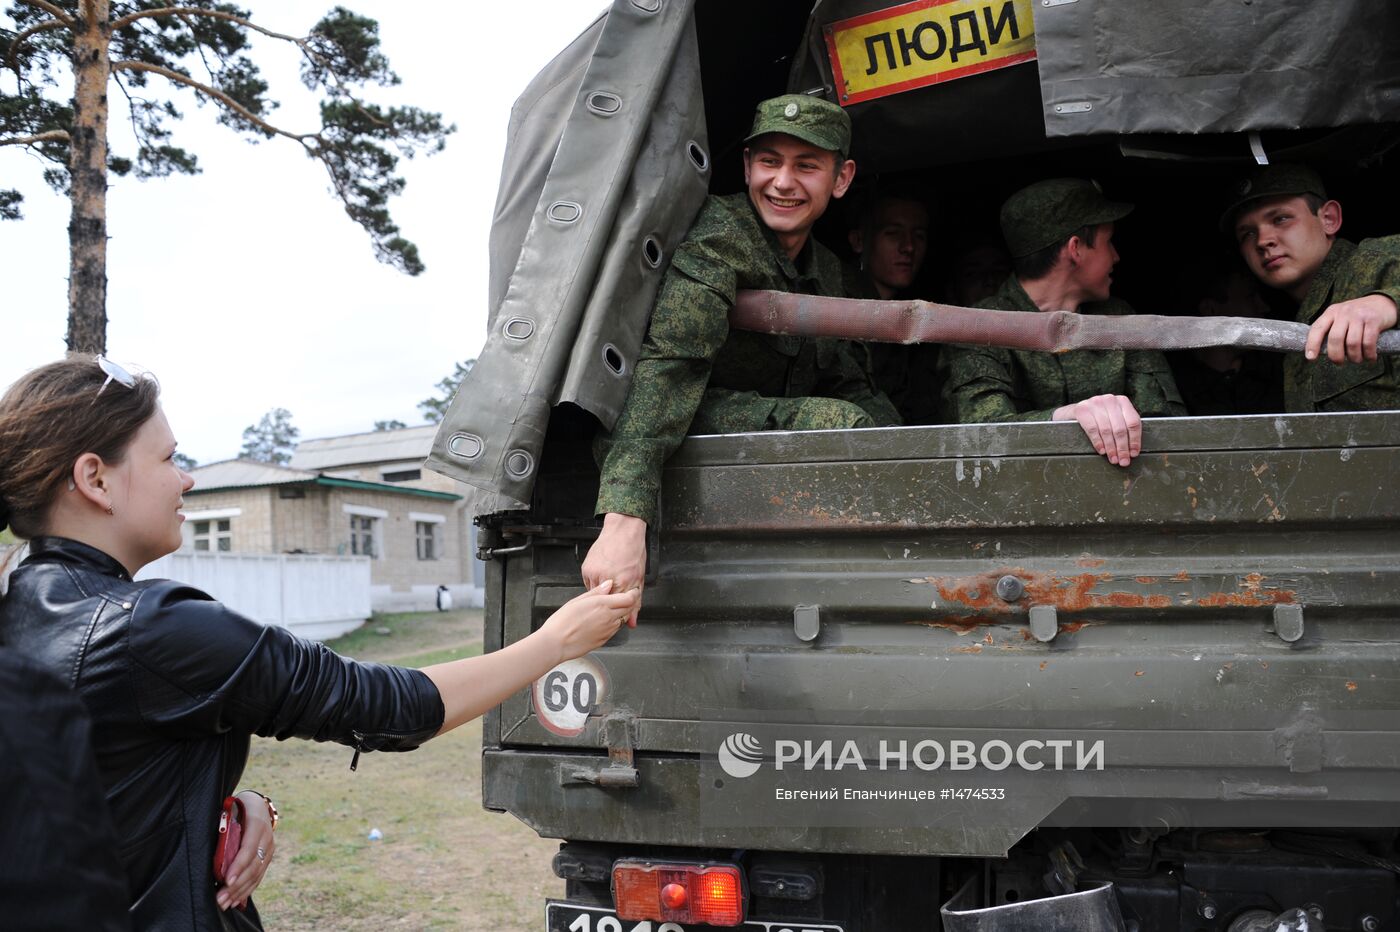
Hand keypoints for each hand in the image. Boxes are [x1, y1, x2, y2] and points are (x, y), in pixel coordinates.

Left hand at [218, 791, 275, 910]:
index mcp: (257, 823)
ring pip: (257, 873)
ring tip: (225, 903)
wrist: (257, 805)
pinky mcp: (268, 857)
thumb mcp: (229, 811)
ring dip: (241, 891)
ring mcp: (270, 848)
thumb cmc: (236, 807)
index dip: (238, 866)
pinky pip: (259, 876)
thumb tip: (203, 846)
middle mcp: (267, 837)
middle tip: (221, 899)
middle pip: (253, 865)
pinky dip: (248, 889)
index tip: (226, 880)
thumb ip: (222, 828)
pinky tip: (237, 900)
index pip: (248, 849)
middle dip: (237, 885)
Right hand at [539, 580, 641, 661]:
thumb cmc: (562, 621)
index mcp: (602, 605)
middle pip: (629, 609)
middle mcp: (608, 617)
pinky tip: (603, 621)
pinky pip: (615, 630)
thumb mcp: (577, 600)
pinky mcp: (605, 640)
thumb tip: (608, 584)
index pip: (628, 598)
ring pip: (623, 620)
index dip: (633, 594)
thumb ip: (596, 592)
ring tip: (611, 610)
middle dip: (630, 603)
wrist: (556, 643)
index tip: (632, 591)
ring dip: (622, 614)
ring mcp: (608, 630)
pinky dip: (614, 624)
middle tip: (625, 598)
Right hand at [581, 513, 647, 626]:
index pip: (618, 609)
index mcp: (622, 583)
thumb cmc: (633, 552)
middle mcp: (607, 579)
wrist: (622, 532)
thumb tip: (632, 623)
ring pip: (594, 595)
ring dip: (600, 595)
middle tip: (613, 596)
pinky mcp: (586, 569)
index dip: (618, 612)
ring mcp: (594, 573)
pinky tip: (602, 576)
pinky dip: (594, 584)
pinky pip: (588, 584)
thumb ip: (635, 603)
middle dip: (609, 604)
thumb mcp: (639, 579)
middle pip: (604, 604)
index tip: (618, 612)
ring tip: (609, 582)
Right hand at [1054, 394, 1141, 466]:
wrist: (1075, 412)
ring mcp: (1095, 403)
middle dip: (1122, 448)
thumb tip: (1131, 451)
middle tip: (1123, 461)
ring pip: (1107, 430)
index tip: (1133, 453)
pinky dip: (1098, 442)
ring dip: (1110, 448)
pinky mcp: (1082, 409)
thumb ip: (1124, 428)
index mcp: (1122, 401)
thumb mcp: (1114, 418)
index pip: (1133, 422)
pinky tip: (1101, 450)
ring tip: (1113, 459)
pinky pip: (1092, 429)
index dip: (1135, 440)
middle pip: (1120, 428)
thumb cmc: (1098, 418)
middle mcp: (1110, 400)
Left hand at [1305, 294, 1397, 363]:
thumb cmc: (1357, 315)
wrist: (1383, 302)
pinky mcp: (1374, 320)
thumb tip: (1318, 352)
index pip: (1317, 329)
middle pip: (1335, 338)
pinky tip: (1370, 358)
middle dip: (1336, 355)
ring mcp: (1359, 315)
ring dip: (1354, 357)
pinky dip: (1368, 354)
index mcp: (1331, 312)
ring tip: (1357, 360)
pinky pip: (1368, 342)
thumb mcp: (1340, 317)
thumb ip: (1330, 329)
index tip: (1310, 358)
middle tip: (1339, 363)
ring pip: (1352, 343)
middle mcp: (1344, 312)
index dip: (1312, 344)